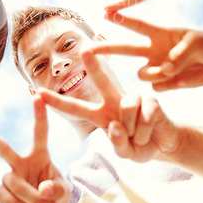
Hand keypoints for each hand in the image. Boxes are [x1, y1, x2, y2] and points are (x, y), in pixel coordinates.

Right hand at [0, 97, 68, 202]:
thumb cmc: (55, 199)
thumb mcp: (64, 193)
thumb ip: (57, 189)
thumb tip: (42, 189)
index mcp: (40, 155)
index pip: (40, 132)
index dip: (39, 114)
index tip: (38, 96)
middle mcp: (21, 162)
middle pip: (3, 148)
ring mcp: (10, 177)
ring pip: (14, 183)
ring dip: (31, 199)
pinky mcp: (2, 193)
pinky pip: (7, 199)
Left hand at [38, 50, 179, 161]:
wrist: (165, 144)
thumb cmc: (139, 146)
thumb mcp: (125, 153)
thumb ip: (117, 144)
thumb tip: (115, 126)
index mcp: (100, 114)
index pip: (74, 108)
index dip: (57, 101)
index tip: (37, 92)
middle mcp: (113, 100)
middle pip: (101, 80)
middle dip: (94, 65)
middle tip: (85, 50)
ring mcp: (132, 97)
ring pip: (126, 108)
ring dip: (134, 131)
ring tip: (139, 136)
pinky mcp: (149, 99)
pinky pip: (144, 116)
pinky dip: (146, 131)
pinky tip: (150, 131)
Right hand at [92, 12, 202, 91]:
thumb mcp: (197, 43)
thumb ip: (179, 54)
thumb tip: (165, 69)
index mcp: (159, 34)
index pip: (137, 25)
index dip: (122, 19)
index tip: (105, 13)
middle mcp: (152, 50)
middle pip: (124, 49)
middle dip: (106, 49)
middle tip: (87, 50)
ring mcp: (156, 67)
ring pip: (144, 74)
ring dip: (158, 74)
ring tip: (175, 71)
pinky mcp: (164, 83)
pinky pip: (159, 87)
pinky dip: (171, 84)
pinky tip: (184, 79)